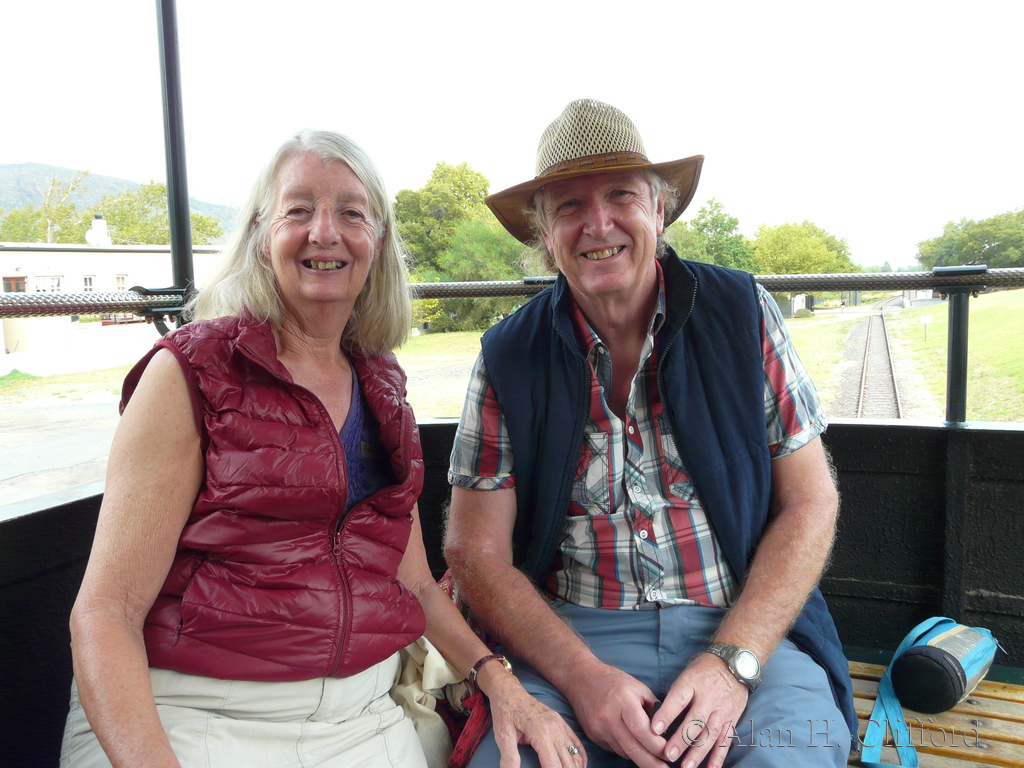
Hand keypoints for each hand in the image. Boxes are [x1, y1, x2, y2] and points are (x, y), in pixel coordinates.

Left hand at [481, 667, 585, 767]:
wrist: (509, 691)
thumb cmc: (505, 712)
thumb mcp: (502, 736)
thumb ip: (509, 758)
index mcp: (541, 732)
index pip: (553, 765)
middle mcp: (555, 728)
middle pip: (567, 762)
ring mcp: (560, 725)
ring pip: (575, 754)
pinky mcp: (562, 723)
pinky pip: (576, 742)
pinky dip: (580, 757)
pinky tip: (580, 767)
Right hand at [562, 659, 666, 767]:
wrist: (580, 677)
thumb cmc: (613, 680)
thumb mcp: (638, 687)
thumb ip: (654, 708)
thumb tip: (668, 731)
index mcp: (623, 701)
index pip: (641, 730)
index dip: (656, 745)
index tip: (669, 752)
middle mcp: (608, 717)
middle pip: (632, 748)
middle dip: (651, 763)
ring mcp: (599, 728)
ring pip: (624, 751)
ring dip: (641, 758)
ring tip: (655, 761)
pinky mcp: (593, 735)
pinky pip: (614, 748)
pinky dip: (627, 750)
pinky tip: (635, 747)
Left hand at [651, 653, 748, 767]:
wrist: (735, 664)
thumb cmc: (704, 670)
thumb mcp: (687, 674)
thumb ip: (676, 694)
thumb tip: (660, 717)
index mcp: (692, 683)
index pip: (678, 699)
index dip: (666, 714)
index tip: (654, 729)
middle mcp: (708, 698)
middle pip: (694, 721)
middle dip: (681, 740)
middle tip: (669, 755)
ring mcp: (722, 710)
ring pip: (710, 734)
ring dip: (698, 752)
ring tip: (687, 766)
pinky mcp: (732, 720)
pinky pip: (725, 740)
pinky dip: (718, 757)